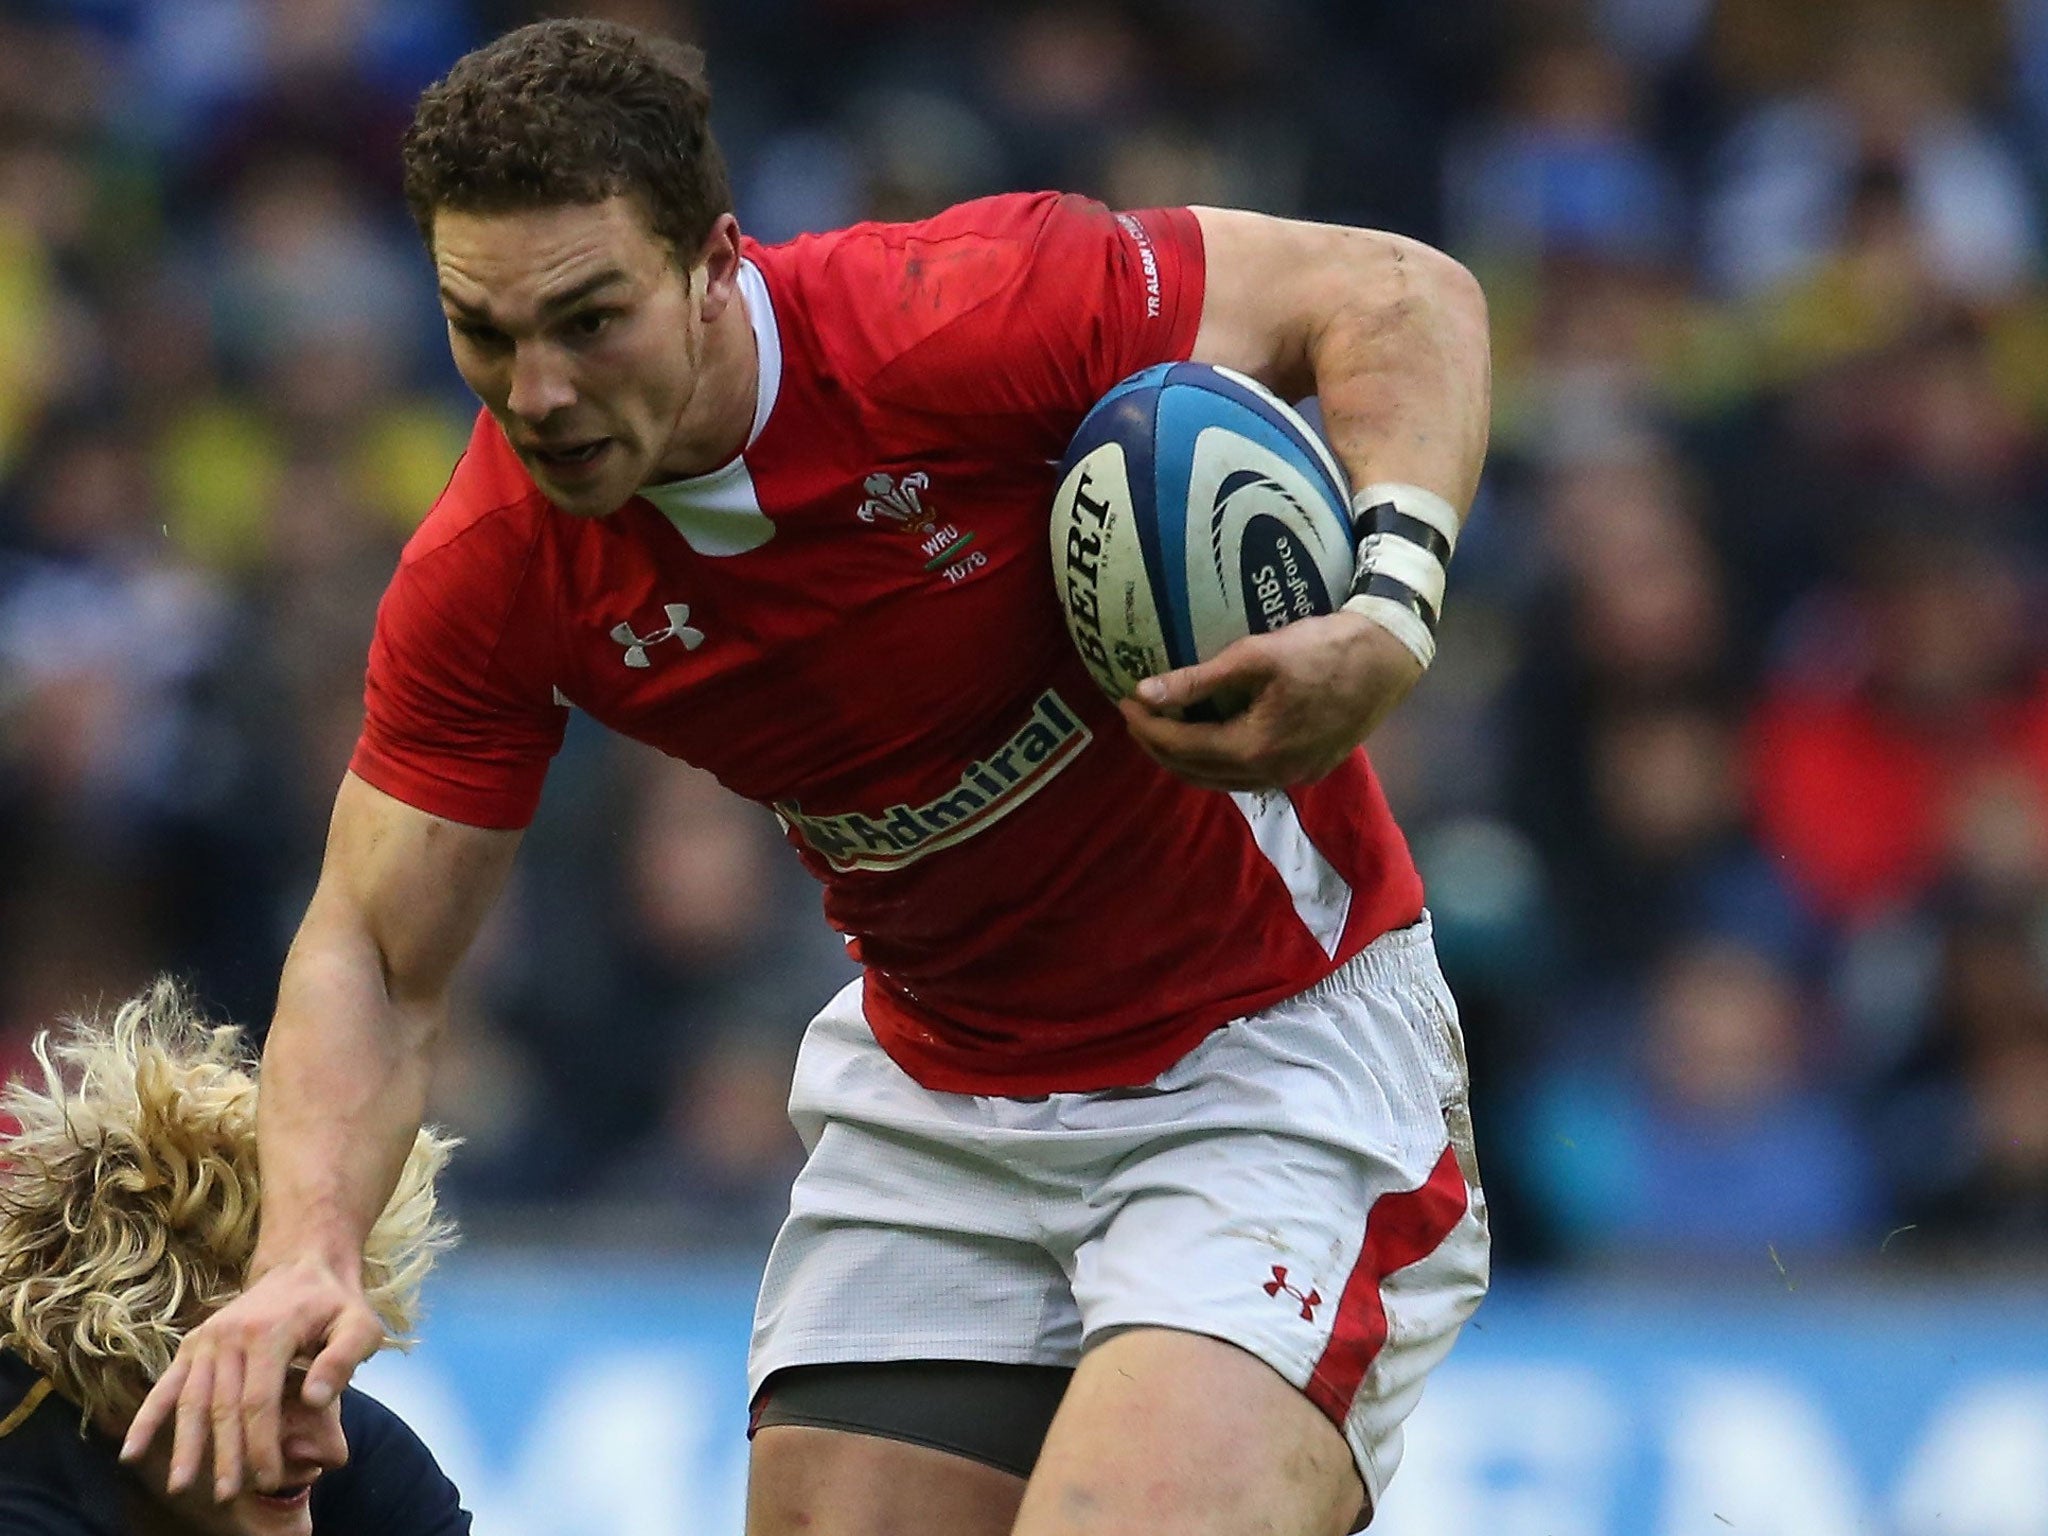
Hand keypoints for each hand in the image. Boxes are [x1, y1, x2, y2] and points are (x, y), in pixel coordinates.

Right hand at [122, 1255, 384, 1501]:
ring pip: (192, 1401)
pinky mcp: (191, 1345)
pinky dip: (147, 1419)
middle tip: (226, 1497)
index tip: (267, 1480)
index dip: (261, 1444)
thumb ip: (343, 1360)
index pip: (260, 1401)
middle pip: (223, 1406)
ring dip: (185, 1446)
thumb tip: (316, 1401)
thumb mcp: (360, 1324)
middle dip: (224, 1455)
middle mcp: (230, 1335)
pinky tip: (130, 1453)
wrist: (301, 1266)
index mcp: (270, 1332)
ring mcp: (206, 1340)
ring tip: (181, 1486)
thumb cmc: (334, 1305)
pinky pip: (166, 1386)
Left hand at [1117, 609, 1422, 790]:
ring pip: (1221, 780)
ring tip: (1162, 727)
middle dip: (1159, 745)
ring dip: (1187, 758)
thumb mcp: (1254, 656)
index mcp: (1254, 749)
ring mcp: (1292, 776)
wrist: (1387, 657)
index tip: (1123, 701)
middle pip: (1196, 772)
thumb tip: (1143, 693)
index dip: (1148, 727)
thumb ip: (1196, 680)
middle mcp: (1271, 775)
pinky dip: (1218, 762)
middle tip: (1134, 716)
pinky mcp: (1307, 769)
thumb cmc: (1322, 649)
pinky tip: (1208, 737)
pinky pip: (1247, 776)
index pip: (1182, 747)